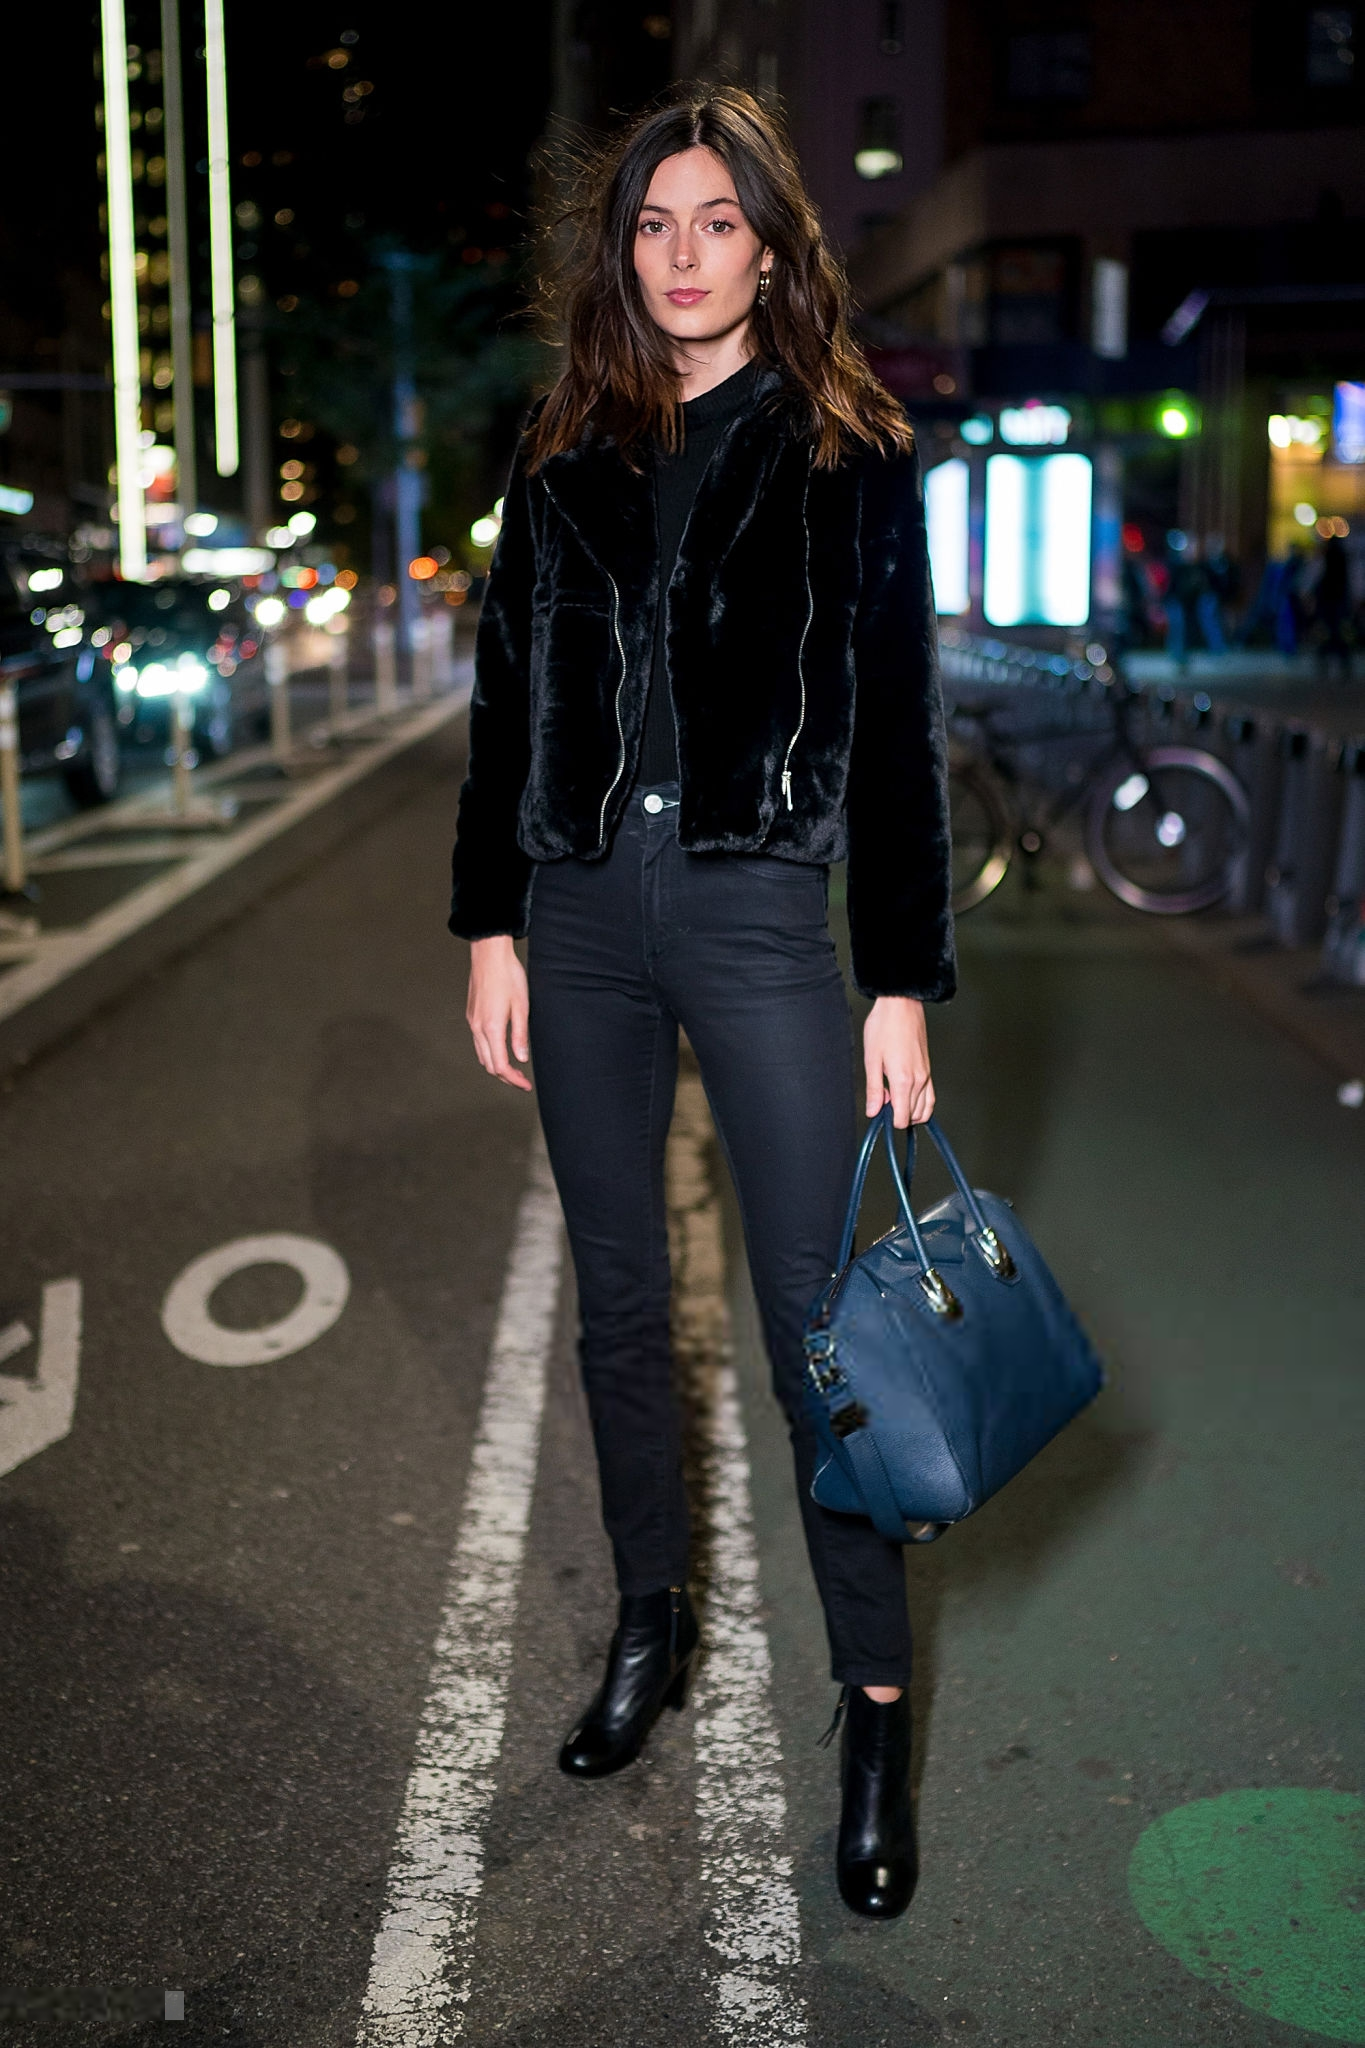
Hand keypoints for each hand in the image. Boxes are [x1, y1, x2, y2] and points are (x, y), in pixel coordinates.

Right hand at [466, 935, 531, 1091]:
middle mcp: (477, 1027)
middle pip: (488, 1064)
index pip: (500, 1065)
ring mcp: (472, 1021)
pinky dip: (489, 1052)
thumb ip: (520, 1035)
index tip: (526, 1085)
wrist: (489, 954)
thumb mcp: (522, 1006)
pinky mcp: (472, 1014)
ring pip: (481, 1054)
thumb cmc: (508, 976)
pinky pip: (478, 1042)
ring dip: (496, 1065)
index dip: (513, 1079)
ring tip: (514, 1068)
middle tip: (522, 1081)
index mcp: (491, 1028)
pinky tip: (501, 1049)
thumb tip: (521, 1059)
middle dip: (505, 1077)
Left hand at [863, 996, 933, 1128]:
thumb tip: (873, 1111)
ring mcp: (926, 1075)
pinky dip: (921, 1103)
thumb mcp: (871, 1059)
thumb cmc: (884, 1027)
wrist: (901, 1006)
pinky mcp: (928, 1069)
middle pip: (914, 1116)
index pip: (903, 1118)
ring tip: (892, 1097)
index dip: (890, 1120)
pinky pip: (930, 1096)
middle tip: (882, 1098)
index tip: (878, 1111)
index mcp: (903, 1080)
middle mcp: (919, 1080)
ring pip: (924, 1108)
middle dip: (898, 1114)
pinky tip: (907, 1096)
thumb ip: (874, 1089)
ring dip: (910, 1110)